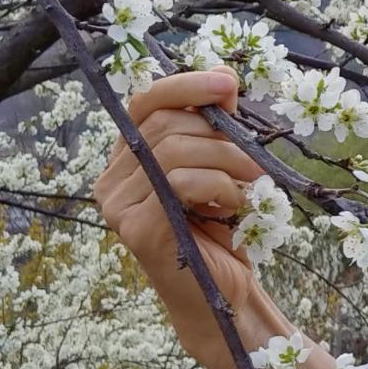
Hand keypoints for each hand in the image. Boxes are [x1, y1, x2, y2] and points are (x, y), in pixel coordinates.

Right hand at [92, 65, 265, 328]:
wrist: (222, 294)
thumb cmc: (222, 230)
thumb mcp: (222, 168)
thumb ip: (217, 126)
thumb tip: (223, 74)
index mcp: (129, 159)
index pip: (145, 103)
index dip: (185, 86)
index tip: (228, 84)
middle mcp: (112, 179)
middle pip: (166, 126)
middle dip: (221, 136)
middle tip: (255, 161)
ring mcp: (117, 205)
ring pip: (174, 151)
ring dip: (228, 161)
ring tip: (252, 185)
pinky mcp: (135, 228)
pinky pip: (181, 183)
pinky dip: (221, 187)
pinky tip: (237, 206)